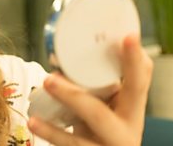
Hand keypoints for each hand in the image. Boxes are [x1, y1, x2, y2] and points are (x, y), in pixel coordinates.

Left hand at [28, 34, 152, 145]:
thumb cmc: (104, 126)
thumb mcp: (108, 106)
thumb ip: (96, 85)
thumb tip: (62, 57)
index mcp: (132, 110)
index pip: (139, 82)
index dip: (135, 61)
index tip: (128, 38)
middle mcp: (125, 131)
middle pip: (102, 114)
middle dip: (75, 96)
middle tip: (50, 79)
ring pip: (82, 133)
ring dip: (59, 112)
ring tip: (42, 92)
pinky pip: (69, 145)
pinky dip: (50, 134)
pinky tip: (34, 123)